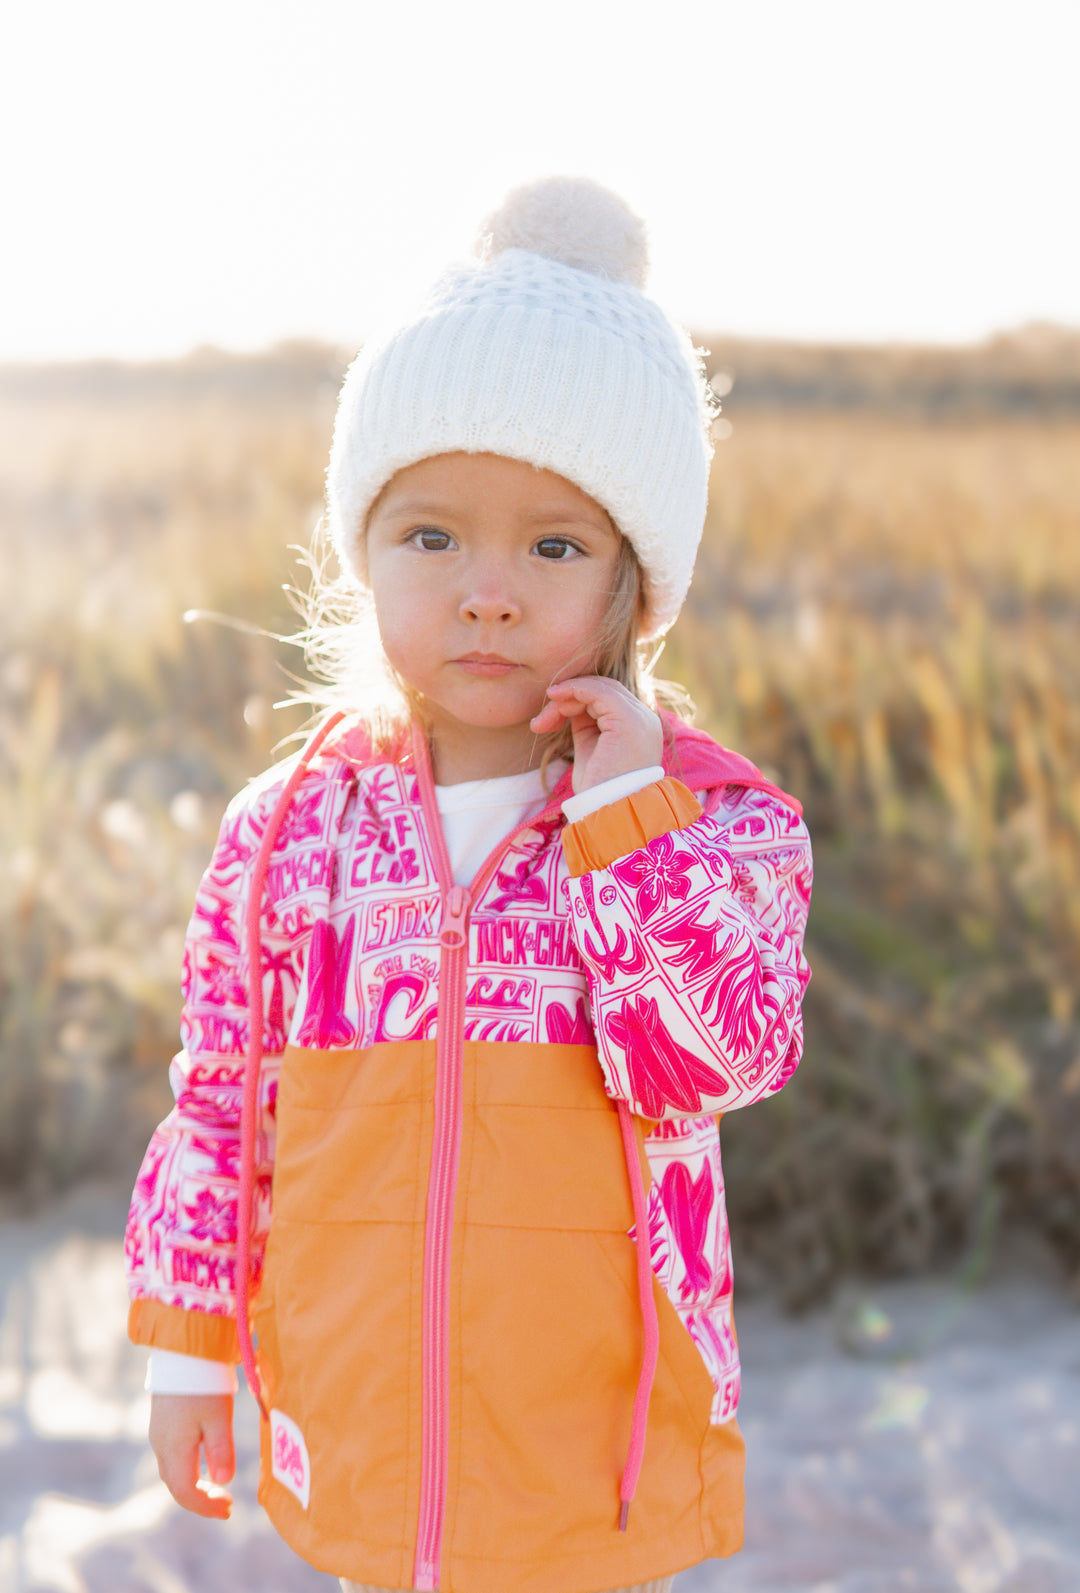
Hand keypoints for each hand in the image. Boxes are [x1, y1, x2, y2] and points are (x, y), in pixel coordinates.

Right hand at [149, 1393, 234, 1518]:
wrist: (181, 1349)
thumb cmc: (203, 1383)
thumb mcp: (219, 1416)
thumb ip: (221, 1450)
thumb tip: (224, 1481)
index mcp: (174, 1450)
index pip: (186, 1493)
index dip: (206, 1506)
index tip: (229, 1509)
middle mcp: (161, 1446)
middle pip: (177, 1486)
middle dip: (200, 1501)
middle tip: (226, 1505)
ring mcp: (159, 1433)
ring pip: (173, 1472)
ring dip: (194, 1486)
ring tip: (217, 1489)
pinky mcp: (162, 1421)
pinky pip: (172, 1457)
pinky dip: (188, 1470)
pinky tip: (203, 1463)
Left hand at [530, 677, 662, 793]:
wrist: (610, 813)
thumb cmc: (598, 792)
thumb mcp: (590, 751)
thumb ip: (585, 726)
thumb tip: (568, 706)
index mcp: (638, 728)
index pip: (607, 699)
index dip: (576, 702)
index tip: (547, 721)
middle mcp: (644, 719)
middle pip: (603, 690)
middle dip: (568, 700)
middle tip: (541, 722)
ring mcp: (639, 718)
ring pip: (598, 688)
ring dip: (566, 698)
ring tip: (543, 720)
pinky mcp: (628, 719)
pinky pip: (598, 691)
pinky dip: (573, 690)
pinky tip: (554, 700)